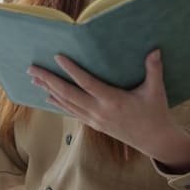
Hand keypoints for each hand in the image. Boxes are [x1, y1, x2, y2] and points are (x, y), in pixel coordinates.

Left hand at [27, 50, 189, 171]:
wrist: (154, 140)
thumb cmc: (155, 112)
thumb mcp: (156, 91)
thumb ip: (154, 69)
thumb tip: (155, 50)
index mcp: (113, 101)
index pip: (86, 83)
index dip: (71, 70)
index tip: (57, 57)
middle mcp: (99, 111)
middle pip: (67, 94)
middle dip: (48, 80)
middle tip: (32, 68)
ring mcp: (94, 119)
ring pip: (66, 103)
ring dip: (48, 90)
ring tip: (34, 79)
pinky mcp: (94, 124)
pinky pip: (71, 112)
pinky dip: (58, 103)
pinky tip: (47, 96)